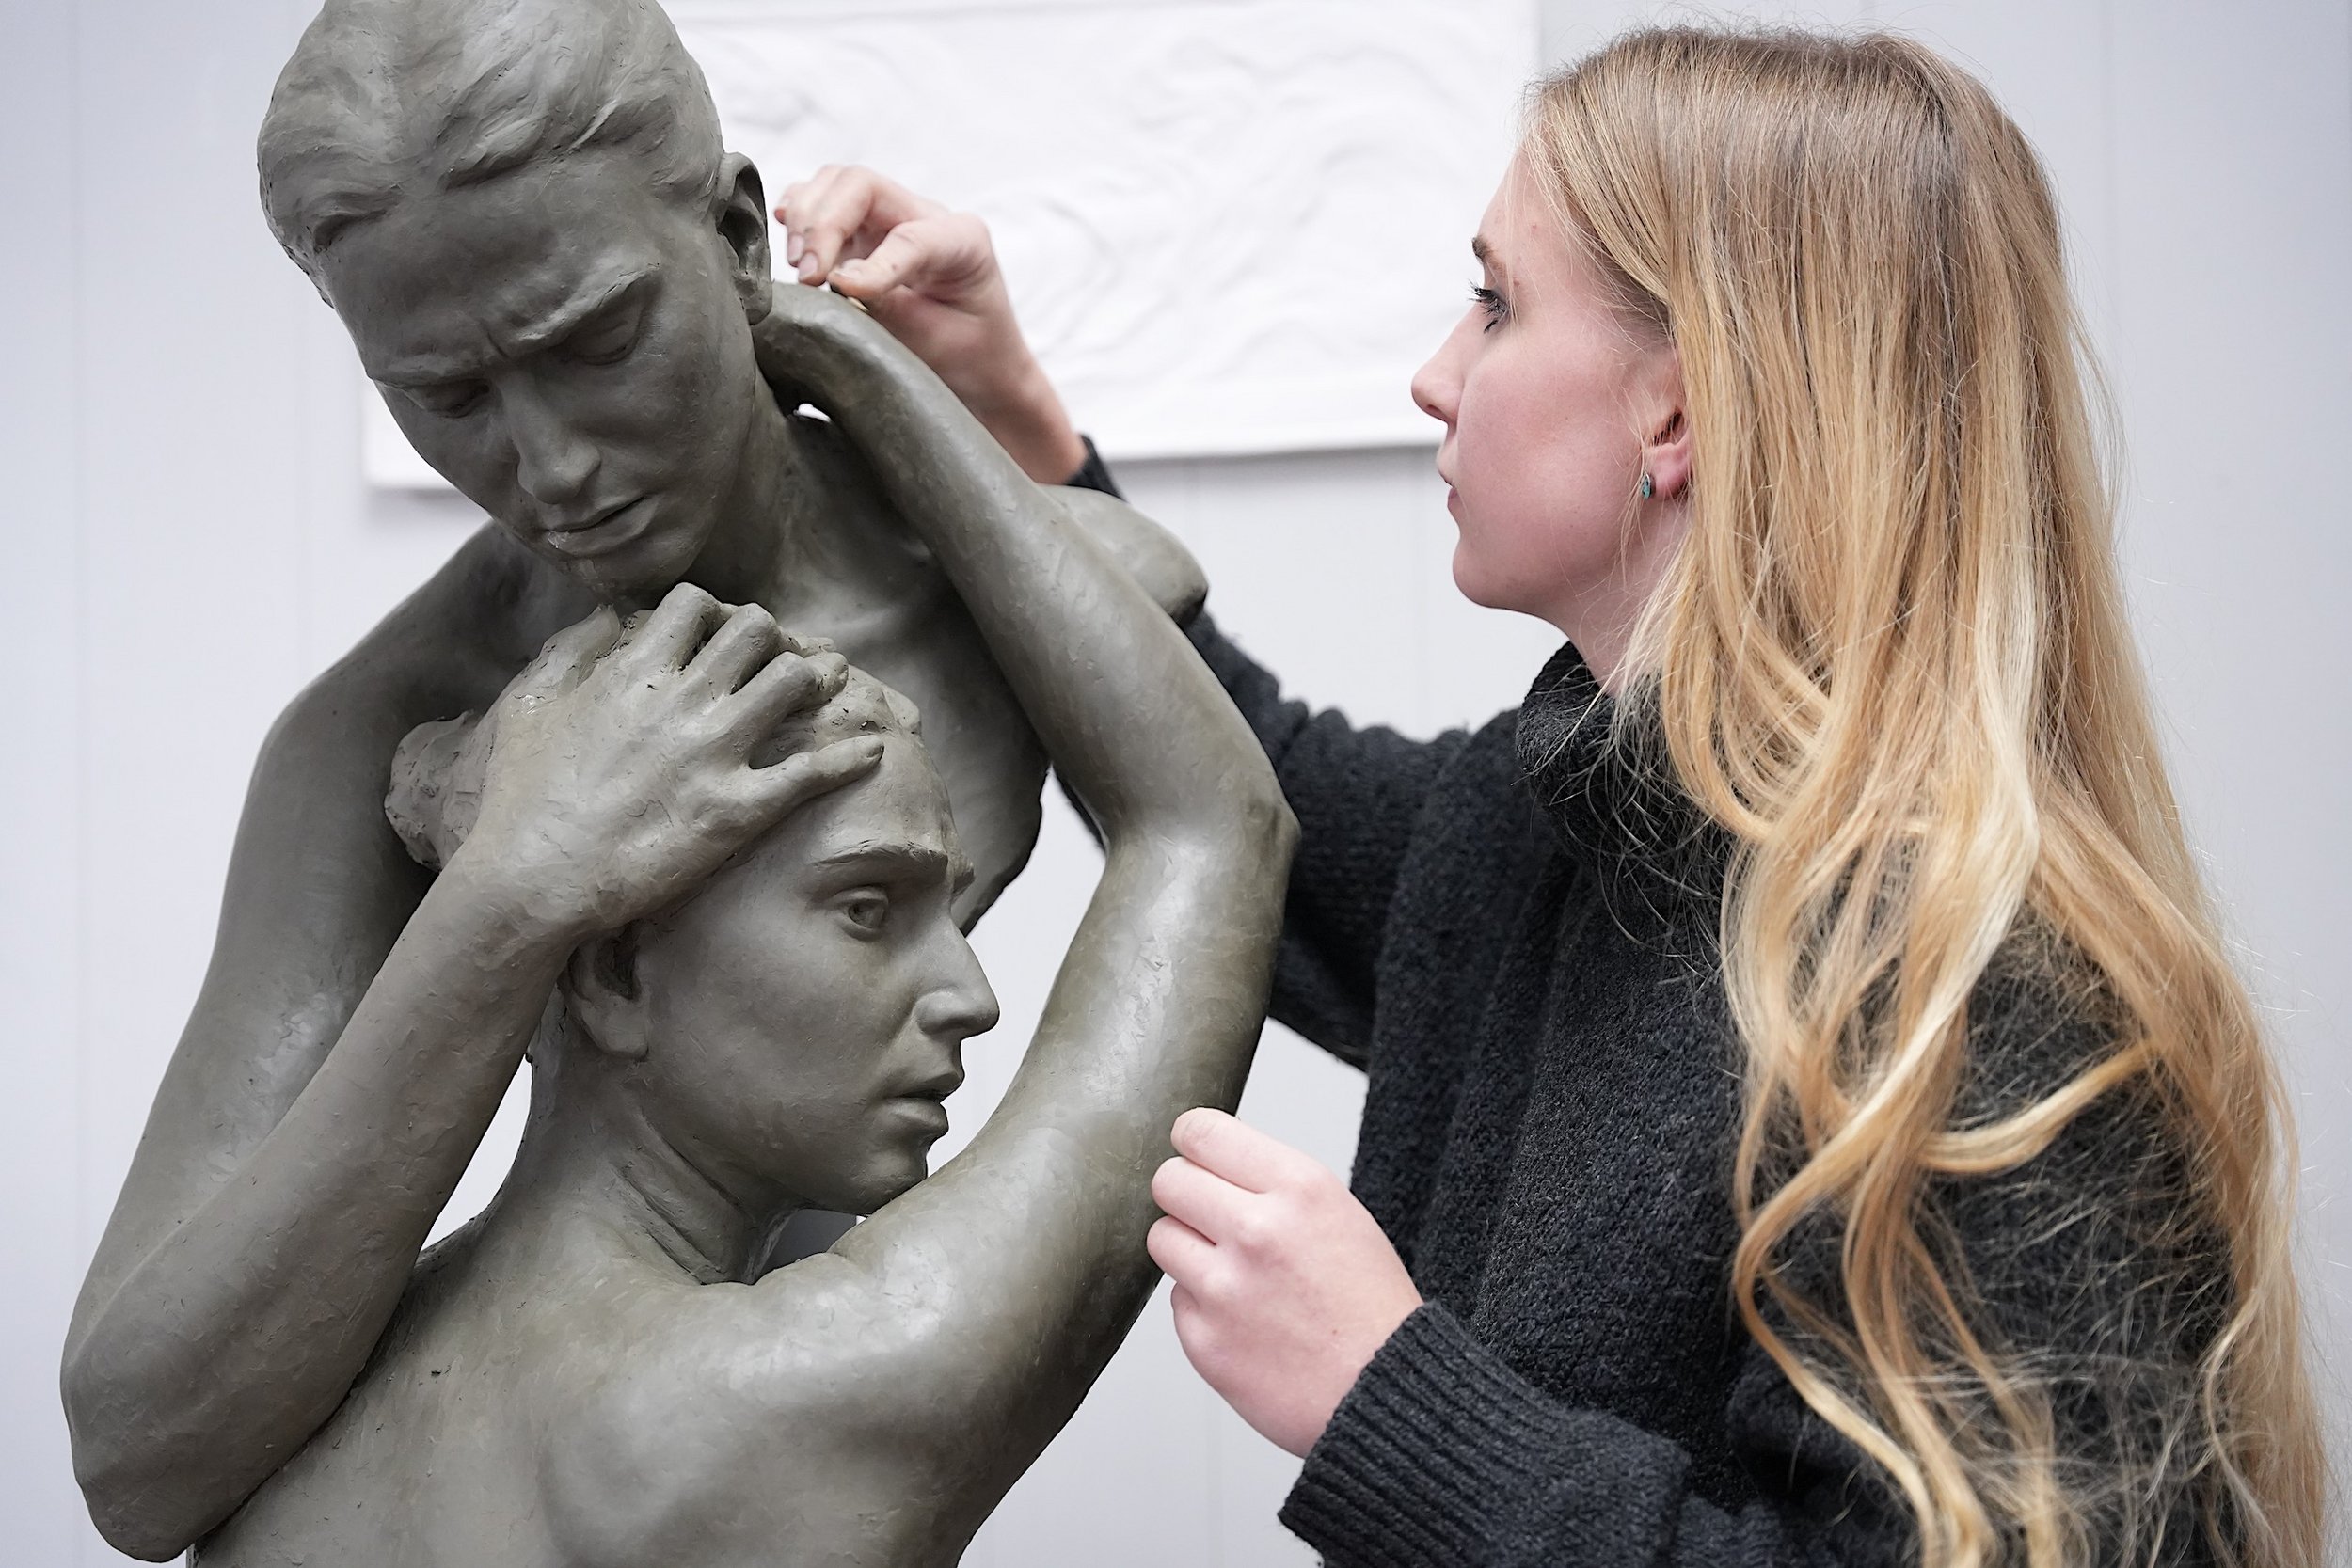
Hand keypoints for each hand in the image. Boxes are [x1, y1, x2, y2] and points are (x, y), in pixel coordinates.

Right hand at [454, 583, 881, 937]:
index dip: (717, 612)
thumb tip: (606, 619)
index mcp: (633, 672)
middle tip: (782, 658)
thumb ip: (567, 652)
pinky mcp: (737, 811)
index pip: (697, 603)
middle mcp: (682, 701)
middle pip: (758, 631)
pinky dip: (850, 755)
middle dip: (774, 638)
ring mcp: (714, 754)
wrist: (532, 880)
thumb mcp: (528, 707)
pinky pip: (813, 771)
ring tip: (829, 687)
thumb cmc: (520, 799)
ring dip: (816, 679)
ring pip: (794, 682)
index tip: (723, 634)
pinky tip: (873, 748)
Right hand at [774, 164, 1085, 481]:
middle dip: (822, 224)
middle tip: (806, 276)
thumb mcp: (938, 344)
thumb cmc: (968, 360)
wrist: (979, 372)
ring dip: (804, 219)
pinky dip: (798, 216)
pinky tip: (788, 243)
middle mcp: (925, 217)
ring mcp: (890, 220)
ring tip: (799, 268)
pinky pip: (821, 202)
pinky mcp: (862, 233)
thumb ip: (890, 306)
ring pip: (834, 185)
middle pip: (859, 185)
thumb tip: (837, 278)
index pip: (908, 235)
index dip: (871, 263)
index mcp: (963, 241)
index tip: (840, 290)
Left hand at [1148, 1108, 1423, 1456]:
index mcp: (1299, 1188)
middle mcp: (1256, 1230)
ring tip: (1234, 1274)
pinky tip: (1246, 1321)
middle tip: (1210, 1218)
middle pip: (1168, 1180)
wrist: (1386, 1394)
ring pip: (1161, 1238)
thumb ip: (1273, 1184)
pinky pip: (1176, 1300)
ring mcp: (1224, 1288)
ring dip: (1187, 1250)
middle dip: (1184, 1196)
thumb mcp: (1341, 1214)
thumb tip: (1208, 1164)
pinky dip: (1201, 1307)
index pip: (1201, 1132)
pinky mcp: (1203, 1339)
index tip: (1195, 1157)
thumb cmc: (1371, 1308)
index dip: (1192, 1144)